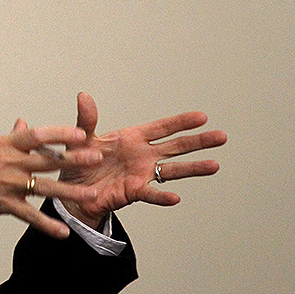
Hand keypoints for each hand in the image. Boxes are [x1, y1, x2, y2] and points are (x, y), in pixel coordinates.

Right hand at [0, 121, 104, 238]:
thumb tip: (24, 125)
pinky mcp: (4, 204)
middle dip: (73, 159)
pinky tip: (63, 232)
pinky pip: (29, 215)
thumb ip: (13, 139)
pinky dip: (46, 224)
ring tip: (91, 195)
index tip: (81, 133)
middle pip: (47, 160)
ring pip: (44, 187)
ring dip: (69, 192)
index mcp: (7, 145)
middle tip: (96, 157)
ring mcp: (7, 184)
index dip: (60, 134)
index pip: (38, 135)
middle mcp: (9, 162)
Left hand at [57, 92, 227, 227]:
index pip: (161, 128)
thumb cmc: (79, 163)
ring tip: (214, 165)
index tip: (202, 117)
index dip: (181, 122)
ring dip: (193, 168)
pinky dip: (161, 196)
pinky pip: (150, 193)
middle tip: (221, 136)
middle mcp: (142, 155)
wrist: (73, 191)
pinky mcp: (133, 191)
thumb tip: (84, 96)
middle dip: (198, 141)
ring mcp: (141, 174)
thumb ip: (87, 120)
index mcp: (132, 138)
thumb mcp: (81, 139)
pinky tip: (175, 198)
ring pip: (172, 170)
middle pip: (175, 147)